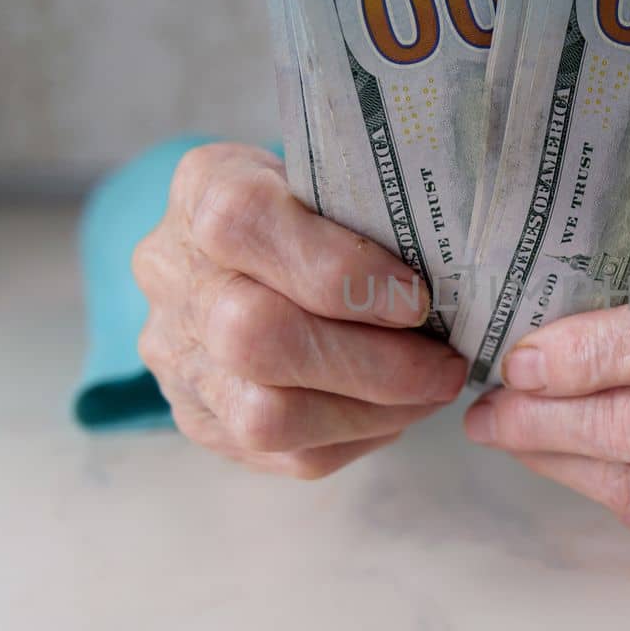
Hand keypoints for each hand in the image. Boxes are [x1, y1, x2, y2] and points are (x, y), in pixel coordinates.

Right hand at [133, 142, 466, 478]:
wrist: (247, 257)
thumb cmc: (314, 211)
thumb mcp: (334, 177)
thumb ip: (373, 209)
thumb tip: (456, 270)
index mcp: (205, 189)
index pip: (245, 223)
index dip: (338, 269)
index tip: (416, 298)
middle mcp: (172, 274)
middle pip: (253, 336)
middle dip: (371, 362)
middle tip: (444, 365)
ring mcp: (178, 356)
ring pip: (265, 415)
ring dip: (371, 412)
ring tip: (429, 392)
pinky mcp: (202, 420)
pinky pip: (285, 453)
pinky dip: (358, 436)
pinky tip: (394, 410)